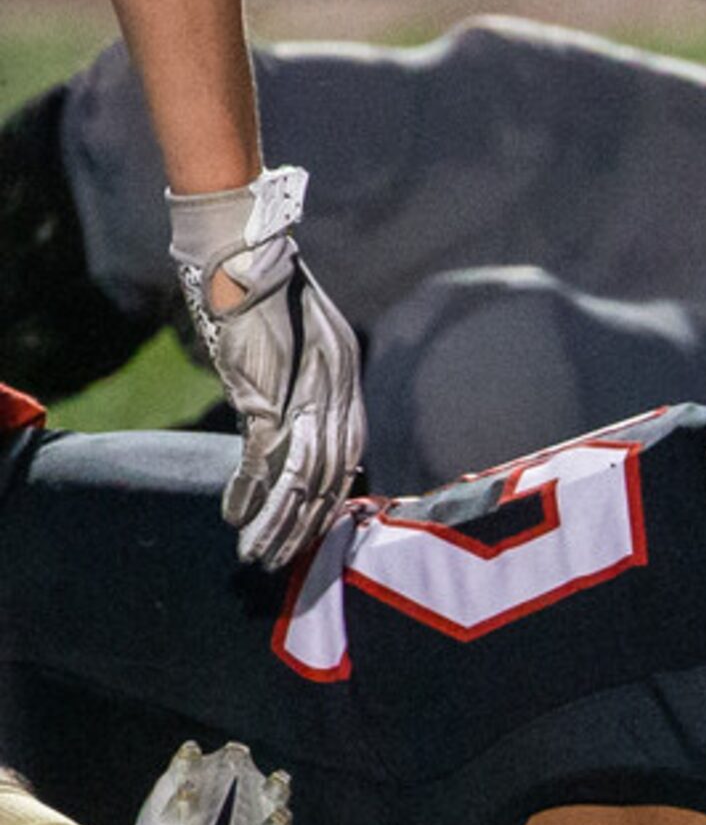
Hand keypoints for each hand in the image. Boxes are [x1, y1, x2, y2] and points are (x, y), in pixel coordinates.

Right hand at [168, 168, 365, 569]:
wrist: (251, 261)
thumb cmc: (277, 300)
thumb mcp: (310, 347)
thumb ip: (308, 389)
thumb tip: (292, 428)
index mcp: (348, 390)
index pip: (349, 462)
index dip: (332, 502)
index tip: (316, 535)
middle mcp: (337, 400)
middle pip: (329, 480)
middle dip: (306, 527)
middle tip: (285, 563)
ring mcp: (304, 400)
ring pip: (300, 479)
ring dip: (278, 522)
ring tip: (259, 555)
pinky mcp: (267, 397)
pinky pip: (263, 457)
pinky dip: (250, 491)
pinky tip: (236, 518)